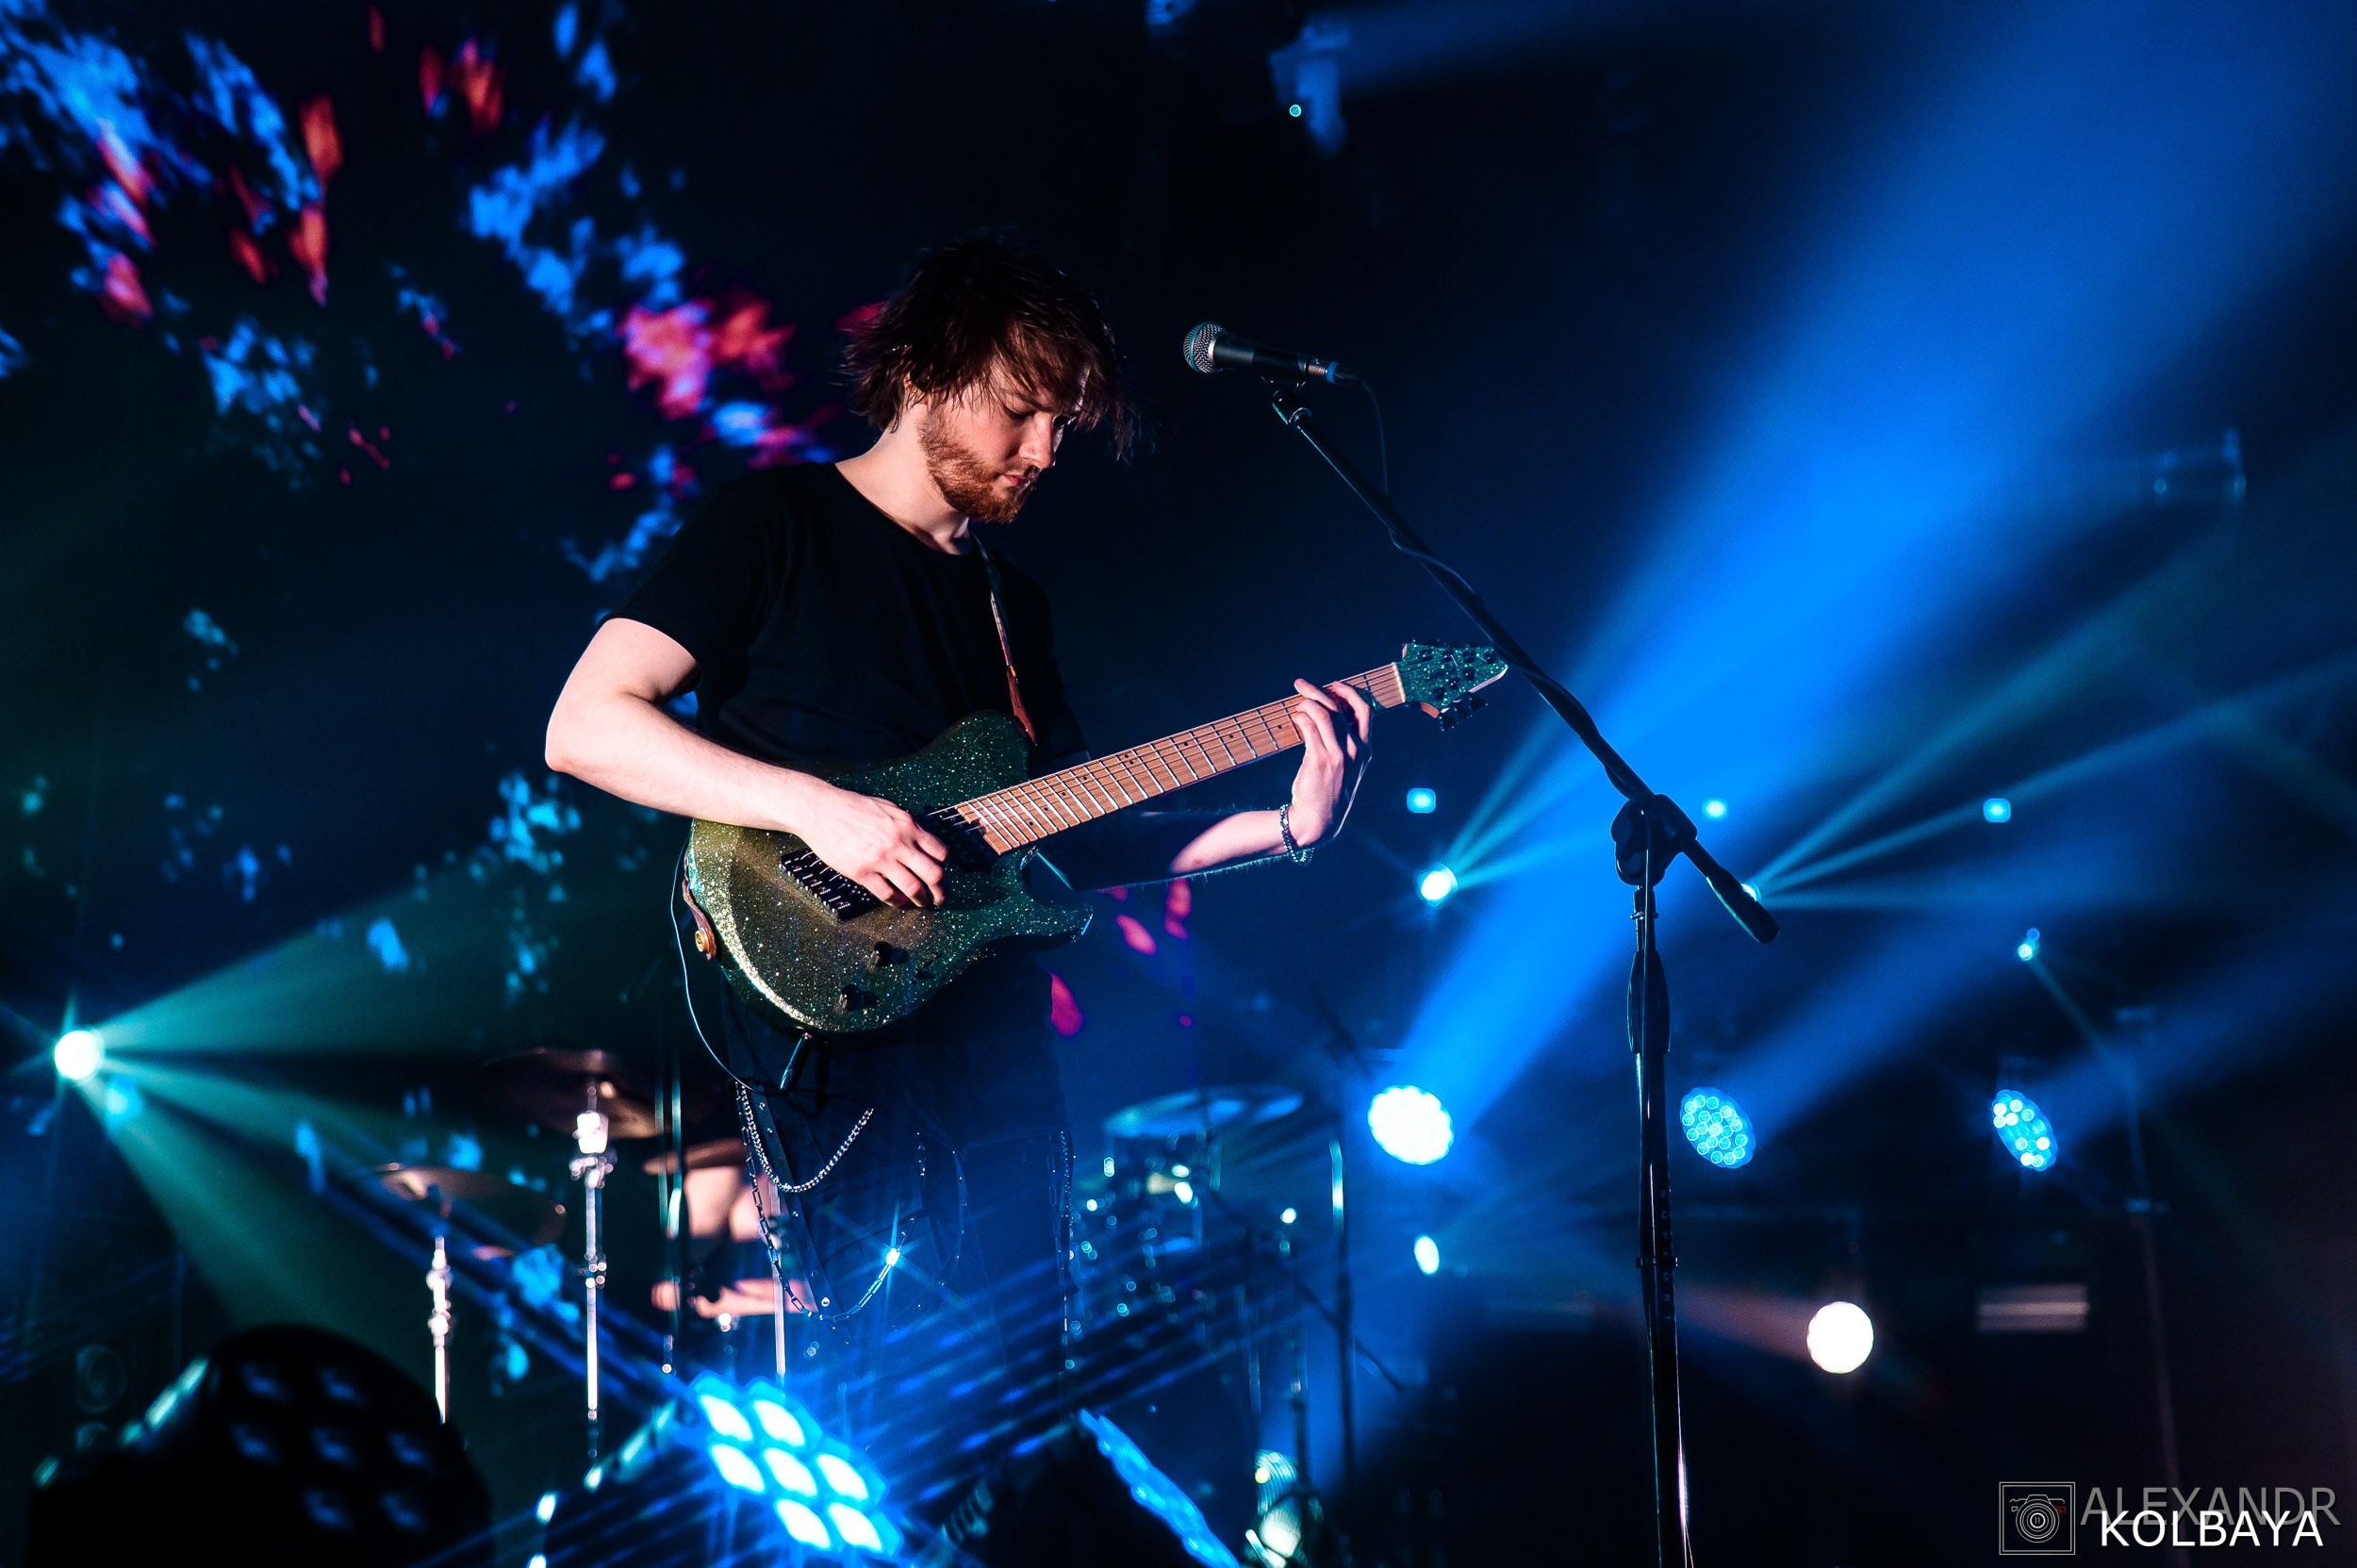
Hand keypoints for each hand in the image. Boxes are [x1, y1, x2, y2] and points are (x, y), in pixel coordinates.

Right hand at [793, 779, 948, 907]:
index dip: (943, 866)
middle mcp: (899, 843)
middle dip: (940, 890)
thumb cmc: (853, 807)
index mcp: (907, 826)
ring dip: (921, 900)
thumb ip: (907, 825)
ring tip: (922, 903)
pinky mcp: (862, 872)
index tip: (940, 873)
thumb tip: (922, 840)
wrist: (822, 810)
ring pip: (913, 888)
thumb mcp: (888, 808)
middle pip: (933, 874)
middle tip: (940, 897)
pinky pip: (887, 894)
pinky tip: (898, 901)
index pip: (940, 852)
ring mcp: (881, 859)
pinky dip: (897, 902)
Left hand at [1284, 678, 1373, 846]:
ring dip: (1307, 702)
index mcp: (1365, 750)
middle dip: (1320, 690)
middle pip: (1341, 707)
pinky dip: (1301, 717)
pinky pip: (1310, 727)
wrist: (1319, 820)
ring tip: (1296, 703)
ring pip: (1325, 714)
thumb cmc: (1329, 791)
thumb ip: (1344, 743)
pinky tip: (1295, 718)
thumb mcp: (1347, 767)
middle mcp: (1355, 750)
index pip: (1365, 710)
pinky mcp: (1320, 759)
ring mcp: (1339, 754)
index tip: (1334, 686)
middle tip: (1301, 684)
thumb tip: (1328, 714)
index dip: (1350, 693)